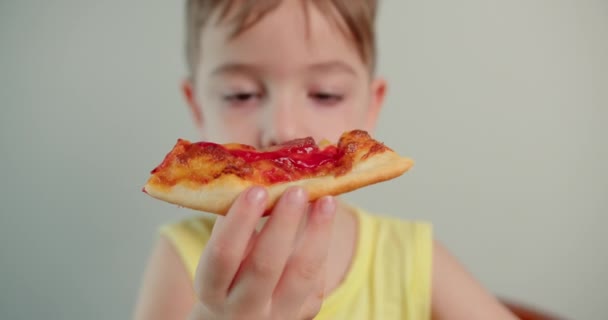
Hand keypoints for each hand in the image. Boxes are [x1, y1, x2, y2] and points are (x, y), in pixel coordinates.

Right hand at [189, 186, 336, 319]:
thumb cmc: (226, 279)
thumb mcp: (219, 260)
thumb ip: (235, 229)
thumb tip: (259, 178)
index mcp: (213, 290)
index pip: (224, 256)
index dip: (240, 222)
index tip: (256, 190)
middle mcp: (243, 310)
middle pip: (265, 267)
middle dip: (283, 225)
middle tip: (297, 190)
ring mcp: (277, 316)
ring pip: (302, 274)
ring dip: (317, 233)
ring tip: (327, 200)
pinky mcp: (304, 314)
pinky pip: (316, 279)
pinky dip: (321, 246)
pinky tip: (325, 219)